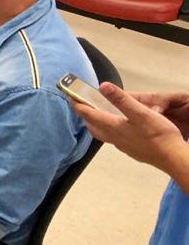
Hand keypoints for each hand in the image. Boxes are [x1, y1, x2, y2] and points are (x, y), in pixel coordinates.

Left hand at [71, 84, 188, 172]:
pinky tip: (121, 130)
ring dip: (99, 125)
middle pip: (94, 127)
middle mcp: (115, 138)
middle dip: (86, 117)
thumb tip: (103, 86)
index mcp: (114, 127)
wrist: (173, 158)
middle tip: (82, 107)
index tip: (70, 98)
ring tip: (99, 116)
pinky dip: (112, 132)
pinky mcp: (133, 151)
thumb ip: (121, 100)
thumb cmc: (158, 135)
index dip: (78, 106)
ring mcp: (124, 146)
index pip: (90, 115)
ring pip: (105, 135)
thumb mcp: (140, 113)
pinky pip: (117, 140)